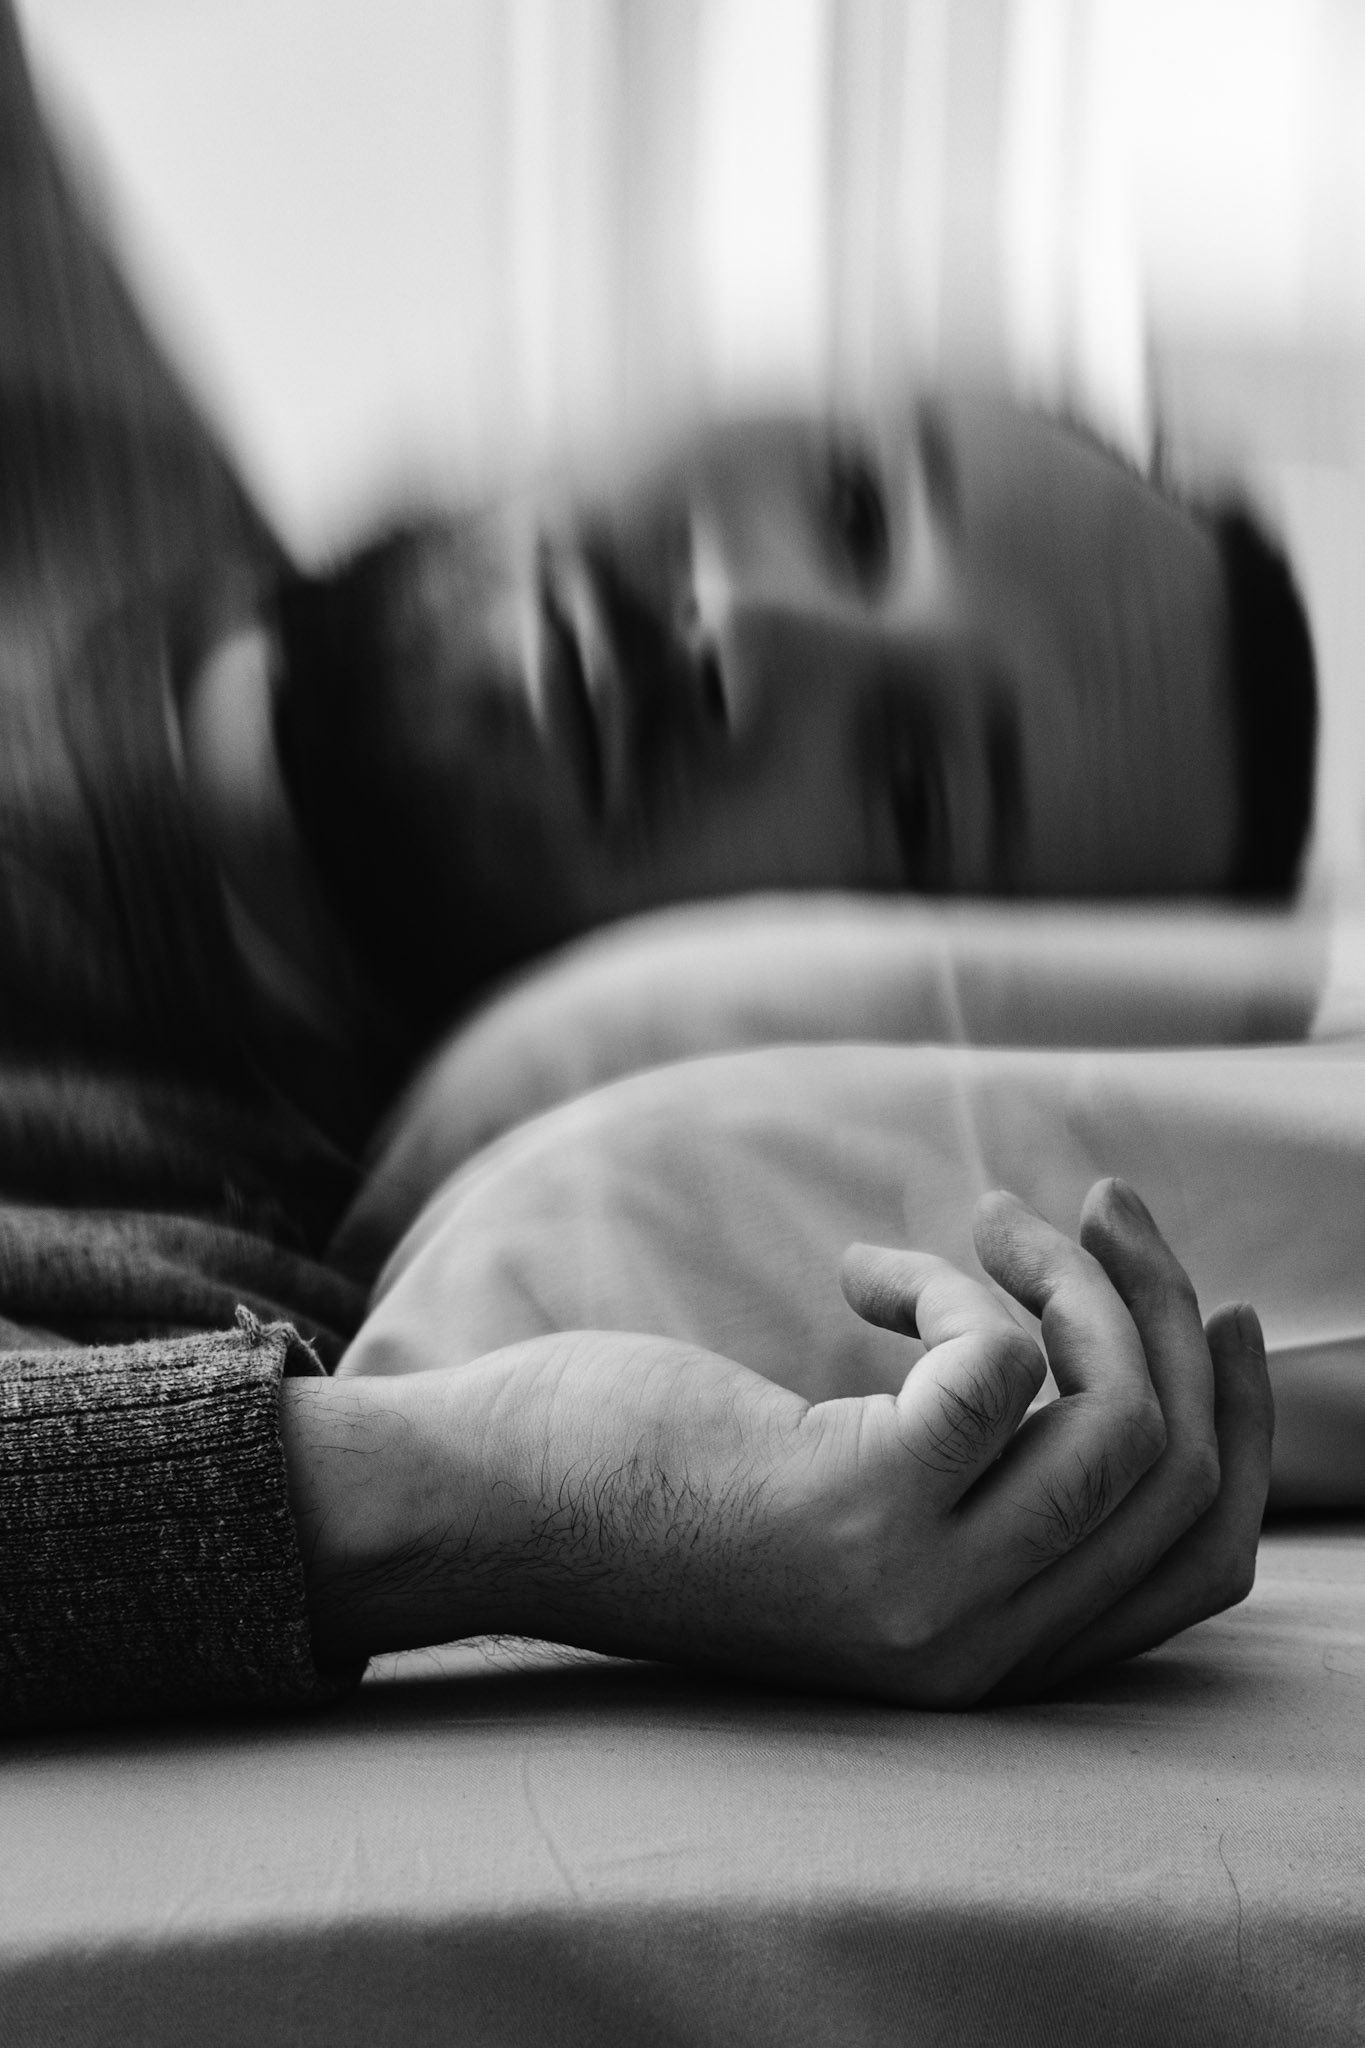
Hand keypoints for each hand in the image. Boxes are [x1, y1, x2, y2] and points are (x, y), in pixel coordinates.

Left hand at [285, 1178, 1271, 1704]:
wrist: (493, 1512)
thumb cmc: (658, 1483)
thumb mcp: (856, 1504)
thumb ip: (976, 1480)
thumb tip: (1101, 1347)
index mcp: (988, 1657)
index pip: (1200, 1566)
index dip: (1241, 1433)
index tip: (1218, 1317)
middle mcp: (976, 1649)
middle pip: (1178, 1479)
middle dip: (1167, 1318)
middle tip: (1111, 1209)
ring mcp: (925, 1589)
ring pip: (1121, 1420)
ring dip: (1081, 1282)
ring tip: (997, 1216)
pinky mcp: (867, 1503)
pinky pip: (1001, 1359)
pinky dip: (953, 1284)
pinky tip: (859, 1273)